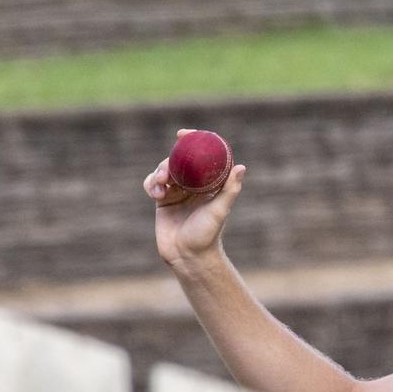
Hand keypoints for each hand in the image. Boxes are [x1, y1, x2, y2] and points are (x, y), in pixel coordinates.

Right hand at [142, 129, 246, 270]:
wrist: (188, 257)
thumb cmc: (207, 235)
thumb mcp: (219, 211)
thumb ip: (229, 190)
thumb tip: (241, 167)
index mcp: (209, 185)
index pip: (202, 158)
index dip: (193, 143)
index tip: (183, 134)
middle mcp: (194, 186)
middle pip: (179, 161)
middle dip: (170, 160)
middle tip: (167, 170)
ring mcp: (177, 192)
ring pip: (164, 171)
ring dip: (159, 172)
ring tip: (160, 185)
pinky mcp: (163, 200)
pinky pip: (153, 183)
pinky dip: (151, 183)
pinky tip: (155, 192)